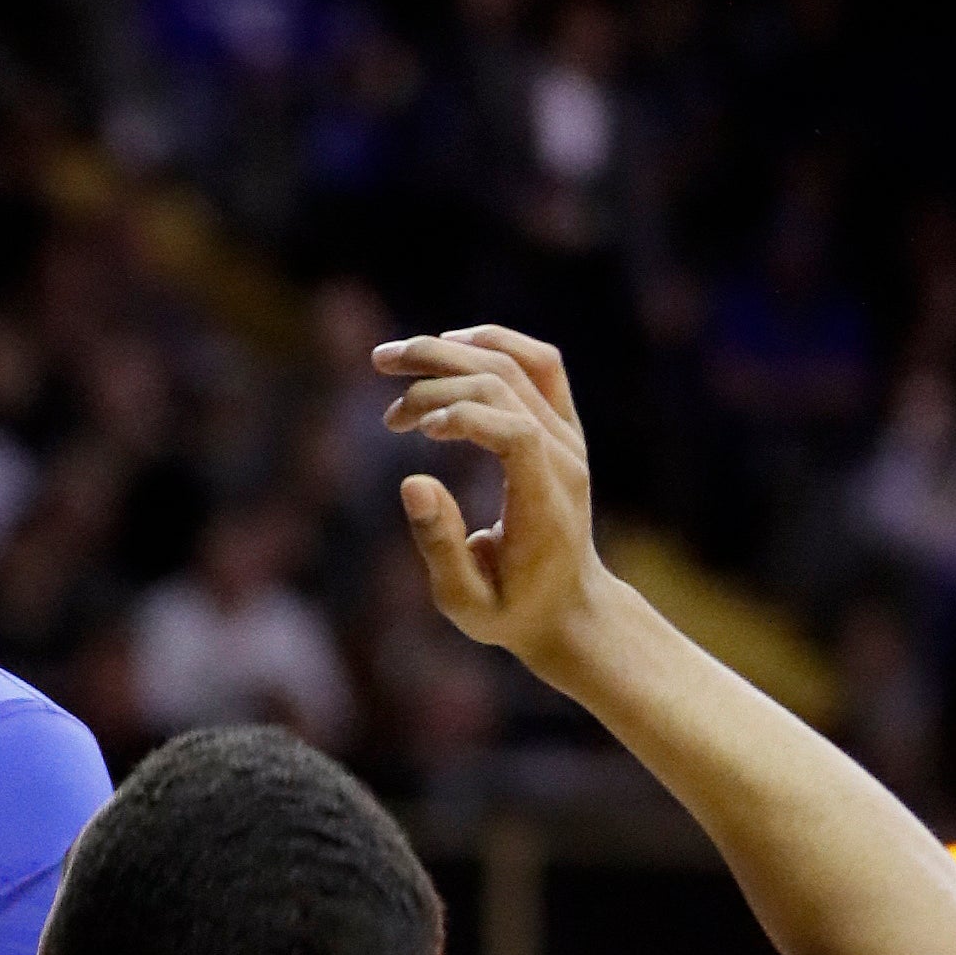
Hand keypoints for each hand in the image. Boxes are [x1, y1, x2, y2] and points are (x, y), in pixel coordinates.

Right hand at [372, 324, 614, 671]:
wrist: (568, 606)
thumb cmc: (510, 610)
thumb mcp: (465, 602)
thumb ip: (439, 545)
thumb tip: (410, 482)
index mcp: (546, 502)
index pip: (515, 432)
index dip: (463, 417)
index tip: (414, 432)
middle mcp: (565, 458)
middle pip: (505, 385)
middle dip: (436, 384)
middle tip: (386, 414)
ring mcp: (569, 436)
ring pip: (515, 363)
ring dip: (448, 353)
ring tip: (388, 359)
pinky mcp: (562, 426)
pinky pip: (537, 363)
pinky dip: (490, 344)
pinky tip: (446, 344)